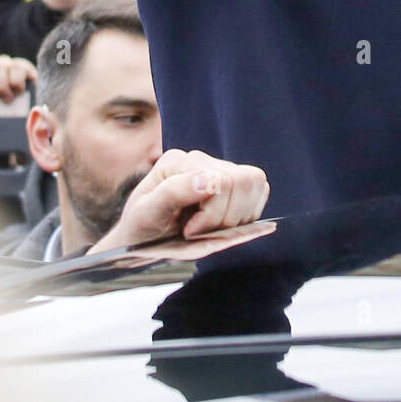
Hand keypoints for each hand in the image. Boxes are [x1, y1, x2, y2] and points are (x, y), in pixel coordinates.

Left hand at [87, 149, 269, 251]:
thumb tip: (210, 179)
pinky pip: (260, 190)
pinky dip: (248, 214)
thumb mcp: (146, 215)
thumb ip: (174, 193)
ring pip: (256, 183)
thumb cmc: (141, 229)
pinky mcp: (232, 183)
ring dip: (238, 216)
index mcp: (177, 161)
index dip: (211, 215)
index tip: (189, 232)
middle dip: (228, 216)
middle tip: (201, 232)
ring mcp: (218, 168)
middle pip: (243, 181)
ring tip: (211, 228)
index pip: (222, 181)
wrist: (142, 242)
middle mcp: (199, 159)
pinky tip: (223, 223)